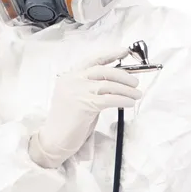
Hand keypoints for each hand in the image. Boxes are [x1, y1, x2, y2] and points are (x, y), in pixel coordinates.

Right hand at [28, 47, 141, 167]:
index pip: (93, 60)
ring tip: (137, 94)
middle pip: (103, 70)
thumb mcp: (78, 98)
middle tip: (135, 82)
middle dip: (123, 75)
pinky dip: (123, 100)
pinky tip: (130, 103)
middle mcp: (72, 80)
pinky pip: (110, 99)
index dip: (110, 54)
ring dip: (127, 89)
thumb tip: (116, 82)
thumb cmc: (67, 122)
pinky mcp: (84, 104)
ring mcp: (77, 91)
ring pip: (109, 85)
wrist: (54, 139)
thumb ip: (91, 87)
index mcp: (69, 76)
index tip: (124, 52)